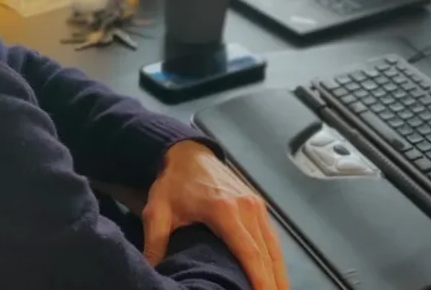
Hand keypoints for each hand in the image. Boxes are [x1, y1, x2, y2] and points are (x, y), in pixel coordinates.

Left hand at [143, 140, 288, 289]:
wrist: (188, 153)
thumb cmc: (173, 183)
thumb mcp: (157, 212)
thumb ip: (155, 243)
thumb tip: (152, 273)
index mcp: (225, 211)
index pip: (249, 253)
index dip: (259, 280)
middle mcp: (247, 207)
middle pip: (267, 254)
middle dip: (274, 283)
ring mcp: (256, 204)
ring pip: (274, 247)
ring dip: (279, 274)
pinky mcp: (258, 204)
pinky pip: (271, 237)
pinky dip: (275, 259)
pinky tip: (276, 276)